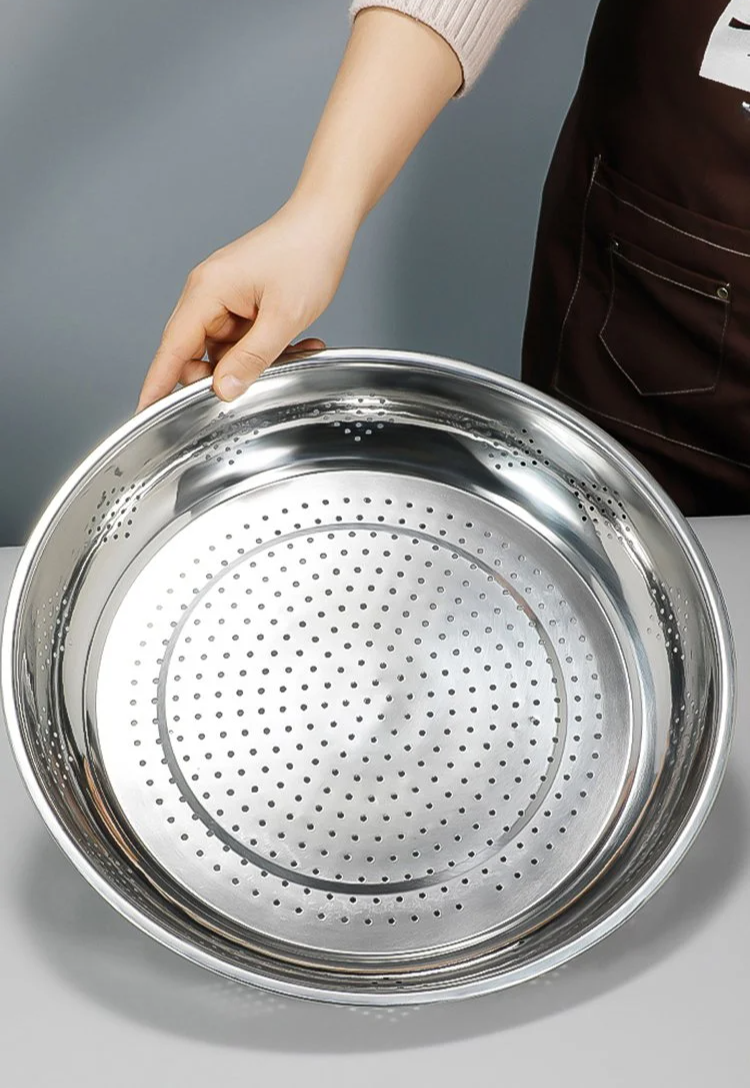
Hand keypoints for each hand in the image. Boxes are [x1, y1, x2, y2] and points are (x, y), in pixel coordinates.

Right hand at [137, 194, 356, 410]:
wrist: (326, 219)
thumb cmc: (306, 253)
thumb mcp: (283, 317)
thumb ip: (252, 358)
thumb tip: (223, 389)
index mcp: (207, 292)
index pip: (172, 349)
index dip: (158, 384)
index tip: (145, 411)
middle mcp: (208, 294)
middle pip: (196, 354)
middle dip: (225, 375)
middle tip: (260, 382)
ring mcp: (224, 297)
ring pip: (225, 350)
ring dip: (255, 361)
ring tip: (294, 352)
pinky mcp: (242, 301)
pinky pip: (244, 338)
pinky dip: (266, 347)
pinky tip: (298, 344)